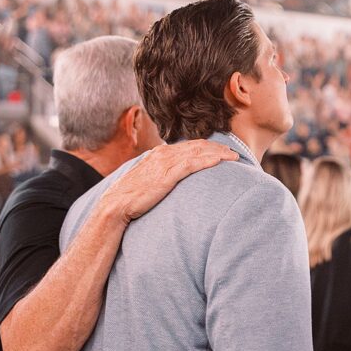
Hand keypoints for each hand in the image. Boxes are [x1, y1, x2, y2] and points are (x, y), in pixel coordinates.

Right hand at [99, 140, 238, 223]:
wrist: (116, 205)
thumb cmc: (131, 198)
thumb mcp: (148, 181)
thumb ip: (162, 176)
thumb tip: (174, 182)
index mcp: (159, 154)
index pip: (188, 146)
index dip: (207, 147)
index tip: (221, 151)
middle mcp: (163, 154)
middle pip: (197, 146)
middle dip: (217, 148)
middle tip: (233, 152)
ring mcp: (165, 163)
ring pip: (198, 152)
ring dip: (218, 153)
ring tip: (234, 156)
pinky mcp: (167, 175)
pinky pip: (192, 163)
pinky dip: (208, 160)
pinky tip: (221, 160)